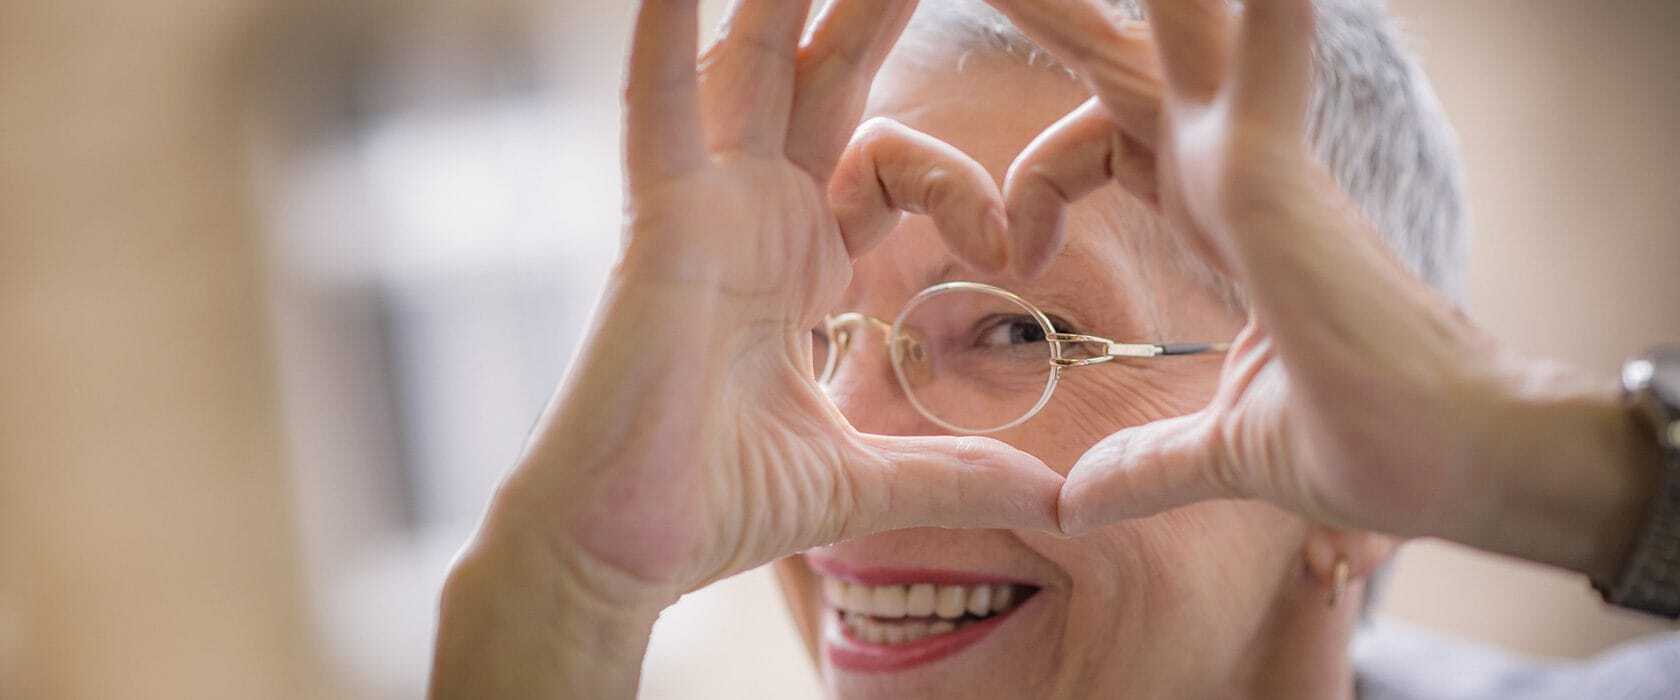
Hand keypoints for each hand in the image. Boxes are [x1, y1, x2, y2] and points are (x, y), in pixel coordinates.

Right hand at [431, 1, 1062, 695]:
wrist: (629, 549)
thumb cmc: (721, 507)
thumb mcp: (870, 480)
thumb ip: (963, 473)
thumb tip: (1062, 504)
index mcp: (806, 260)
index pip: (897, 167)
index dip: (964, 184)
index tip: (1016, 246)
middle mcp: (757, 216)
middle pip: (826, 77)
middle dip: (873, 8)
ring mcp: (706, 209)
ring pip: (751, 64)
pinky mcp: (661, 223)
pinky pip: (660, 109)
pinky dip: (664, 36)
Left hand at [981, 0, 1660, 579]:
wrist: (1460, 465)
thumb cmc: (1373, 441)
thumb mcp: (1228, 449)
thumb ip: (1152, 464)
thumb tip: (1078, 504)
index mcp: (1221, 214)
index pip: (1105, 141)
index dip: (1041, 178)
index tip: (1012, 254)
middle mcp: (1237, 171)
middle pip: (1126, 62)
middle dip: (1060, 16)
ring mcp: (1259, 167)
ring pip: (1176, 41)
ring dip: (1130, 2)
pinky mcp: (1274, 183)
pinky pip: (1255, 67)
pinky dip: (1258, 14)